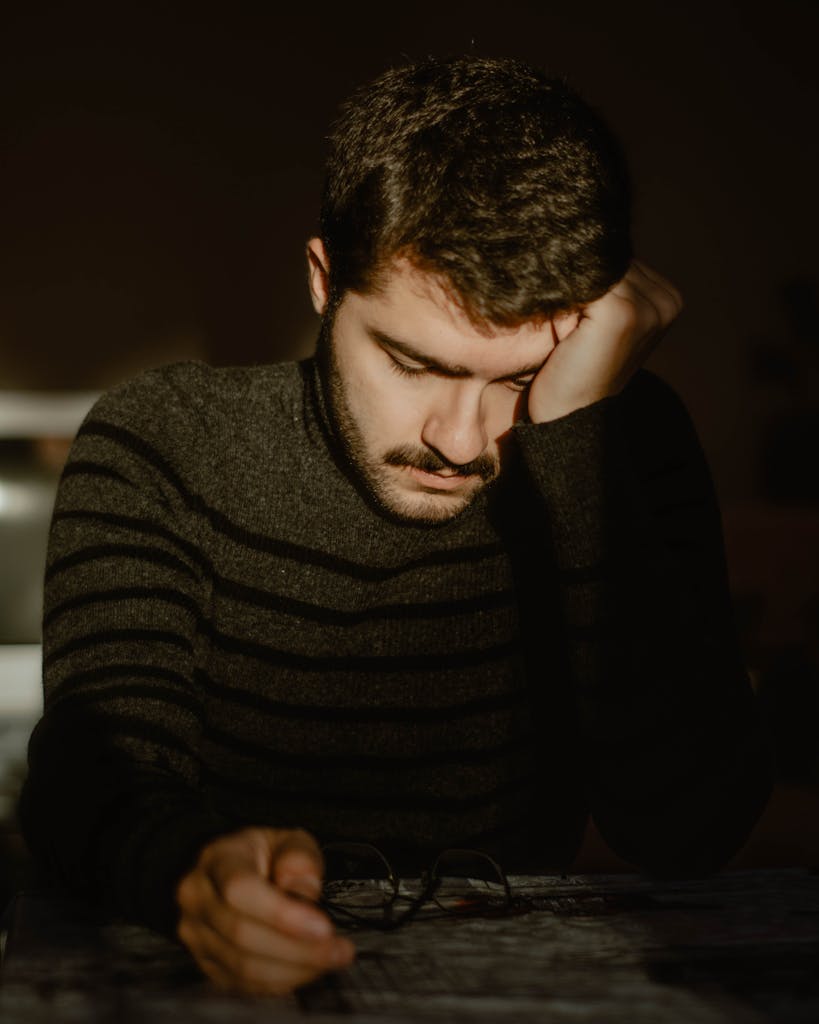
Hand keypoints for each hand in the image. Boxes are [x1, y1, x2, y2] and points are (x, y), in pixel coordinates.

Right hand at [175, 826, 354, 994]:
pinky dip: (281, 980)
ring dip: (294, 969)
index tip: (324, 927)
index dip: (281, 914)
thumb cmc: (268, 855)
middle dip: (297, 948)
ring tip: (331, 958)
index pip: (240, 889)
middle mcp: (196, 898)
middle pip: (242, 934)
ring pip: (242, 965)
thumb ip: (300, 858)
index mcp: (216, 859)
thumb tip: (304, 895)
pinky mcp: (206, 963)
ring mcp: (196, 935)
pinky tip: (308, 968)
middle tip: (338, 949)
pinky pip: (243, 983)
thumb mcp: (290, 840)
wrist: (237, 869)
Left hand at [528, 260, 682, 422]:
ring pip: (595, 267)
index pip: (619, 260)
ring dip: (565, 275)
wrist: (569, 418)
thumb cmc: (575, 371)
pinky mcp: (623, 314)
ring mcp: (648, 308)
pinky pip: (583, 279)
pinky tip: (543, 301)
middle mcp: (666, 302)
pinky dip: (559, 286)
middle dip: (577, 267)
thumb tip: (575, 240)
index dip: (585, 264)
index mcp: (667, 300)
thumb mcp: (596, 324)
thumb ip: (602, 288)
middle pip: (610, 259)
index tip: (555, 269)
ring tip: (543, 293)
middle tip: (543, 277)